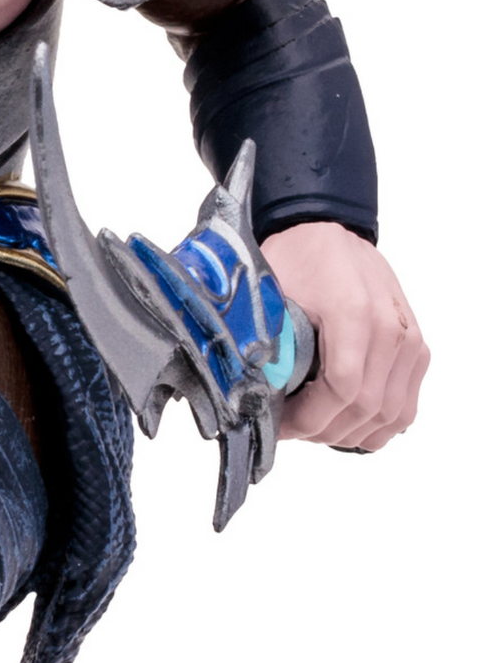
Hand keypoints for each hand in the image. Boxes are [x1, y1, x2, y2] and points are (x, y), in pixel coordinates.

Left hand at [263, 222, 428, 450]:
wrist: (329, 229)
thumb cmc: (296, 256)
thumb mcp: (270, 293)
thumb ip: (264, 341)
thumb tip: (246, 390)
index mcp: (354, 313)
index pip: (342, 390)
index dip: (308, 418)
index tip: (279, 424)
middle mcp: (391, 330)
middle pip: (367, 409)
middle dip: (323, 430)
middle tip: (290, 429)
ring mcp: (410, 341)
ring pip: (391, 415)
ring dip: (350, 433)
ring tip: (313, 427)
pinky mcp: (417, 349)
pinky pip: (406, 406)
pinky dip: (377, 424)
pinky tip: (344, 422)